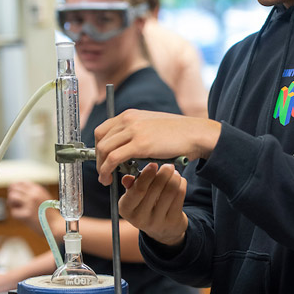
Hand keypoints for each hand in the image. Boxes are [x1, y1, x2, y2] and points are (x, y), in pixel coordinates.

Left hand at [7, 181, 53, 230]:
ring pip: (11, 197)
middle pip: (13, 189)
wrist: (56, 225)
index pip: (20, 183)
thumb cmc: (48, 214)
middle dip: (12, 197)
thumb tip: (14, 190)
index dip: (15, 189)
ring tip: (19, 210)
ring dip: (12, 204)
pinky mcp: (27, 215)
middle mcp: (33, 194)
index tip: (16, 195)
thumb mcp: (42, 197)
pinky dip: (17, 216)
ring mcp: (30, 204)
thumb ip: (31, 193)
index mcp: (37, 189)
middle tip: (16, 204)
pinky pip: (13, 212)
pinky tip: (24, 218)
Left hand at [94, 109, 220, 184]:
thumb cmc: (177, 135)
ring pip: (104, 149)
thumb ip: (136, 136)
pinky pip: (113, 158)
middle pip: (99, 139)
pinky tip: (109, 179)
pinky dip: (106, 170)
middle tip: (103, 172)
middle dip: (97, 158)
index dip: (98, 147)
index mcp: (130, 115)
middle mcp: (128, 119)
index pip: (103, 130)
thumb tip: (125, 152)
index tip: (102, 160)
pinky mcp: (140, 144)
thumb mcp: (151, 130)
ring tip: (105, 179)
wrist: (195, 134)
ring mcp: (133, 130)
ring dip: (101, 167)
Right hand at [119, 163, 187, 246]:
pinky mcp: (172, 222)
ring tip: (174, 172)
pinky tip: (180, 181)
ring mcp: (157, 222)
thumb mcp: (134, 197)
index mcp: (125, 209)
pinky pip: (179, 196)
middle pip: (155, 189)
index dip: (147, 175)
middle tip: (168, 165)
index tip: (154, 164)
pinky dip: (181, 184)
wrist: (162, 229)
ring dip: (174, 178)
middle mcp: (139, 219)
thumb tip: (127, 178)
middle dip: (164, 173)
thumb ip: (132, 185)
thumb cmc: (146, 205)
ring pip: (170, 191)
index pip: (137, 190)